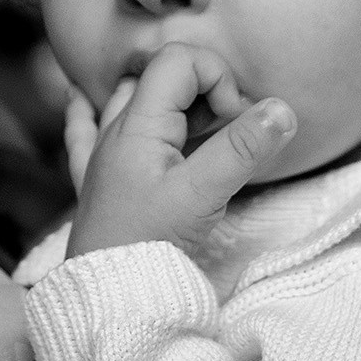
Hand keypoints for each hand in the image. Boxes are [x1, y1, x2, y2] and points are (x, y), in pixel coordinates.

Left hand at [63, 42, 296, 259]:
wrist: (105, 299)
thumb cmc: (148, 246)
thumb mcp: (202, 196)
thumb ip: (242, 149)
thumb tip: (281, 108)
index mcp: (138, 123)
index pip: (180, 60)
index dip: (218, 78)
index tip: (237, 120)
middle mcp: (116, 130)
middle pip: (161, 77)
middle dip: (204, 91)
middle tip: (228, 130)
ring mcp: (102, 154)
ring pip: (130, 100)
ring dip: (167, 102)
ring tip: (195, 125)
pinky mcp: (97, 181)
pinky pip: (83, 129)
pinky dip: (88, 111)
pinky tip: (79, 99)